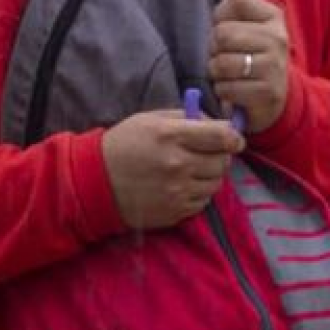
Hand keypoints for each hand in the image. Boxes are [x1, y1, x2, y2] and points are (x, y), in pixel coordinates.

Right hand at [101, 109, 244, 229]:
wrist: (96, 181)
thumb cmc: (124, 143)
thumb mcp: (151, 119)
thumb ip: (186, 117)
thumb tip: (217, 123)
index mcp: (172, 136)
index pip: (222, 136)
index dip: (234, 137)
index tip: (234, 139)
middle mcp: (178, 164)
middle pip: (222, 161)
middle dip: (221, 155)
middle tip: (210, 153)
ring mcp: (178, 191)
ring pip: (216, 183)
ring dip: (210, 175)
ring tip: (193, 169)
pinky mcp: (175, 212)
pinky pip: (203, 202)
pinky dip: (199, 193)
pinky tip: (183, 185)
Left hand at [209, 0, 290, 133]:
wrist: (275, 98)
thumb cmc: (252, 54)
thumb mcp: (247, 22)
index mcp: (272, 16)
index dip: (221, 14)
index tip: (228, 26)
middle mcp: (277, 38)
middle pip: (222, 33)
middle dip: (215, 48)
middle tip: (227, 55)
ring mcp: (274, 66)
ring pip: (221, 62)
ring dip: (217, 72)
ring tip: (230, 73)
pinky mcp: (267, 92)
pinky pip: (226, 88)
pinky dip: (224, 91)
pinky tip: (236, 90)